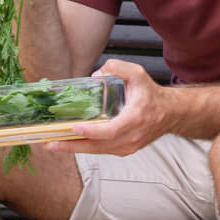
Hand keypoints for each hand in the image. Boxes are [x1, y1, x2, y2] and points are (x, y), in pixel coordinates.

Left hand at [45, 59, 175, 156]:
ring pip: (97, 151)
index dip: (92, 132)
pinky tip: (70, 143)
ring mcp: (128, 146)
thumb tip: (95, 75)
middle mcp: (131, 136)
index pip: (111, 130)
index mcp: (135, 118)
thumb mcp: (137, 73)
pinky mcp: (125, 150)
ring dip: (74, 148)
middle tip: (50, 143)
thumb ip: (117, 67)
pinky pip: (102, 151)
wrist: (170, 113)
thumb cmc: (151, 93)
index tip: (74, 128)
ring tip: (53, 144)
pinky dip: (85, 148)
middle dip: (72, 145)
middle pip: (98, 146)